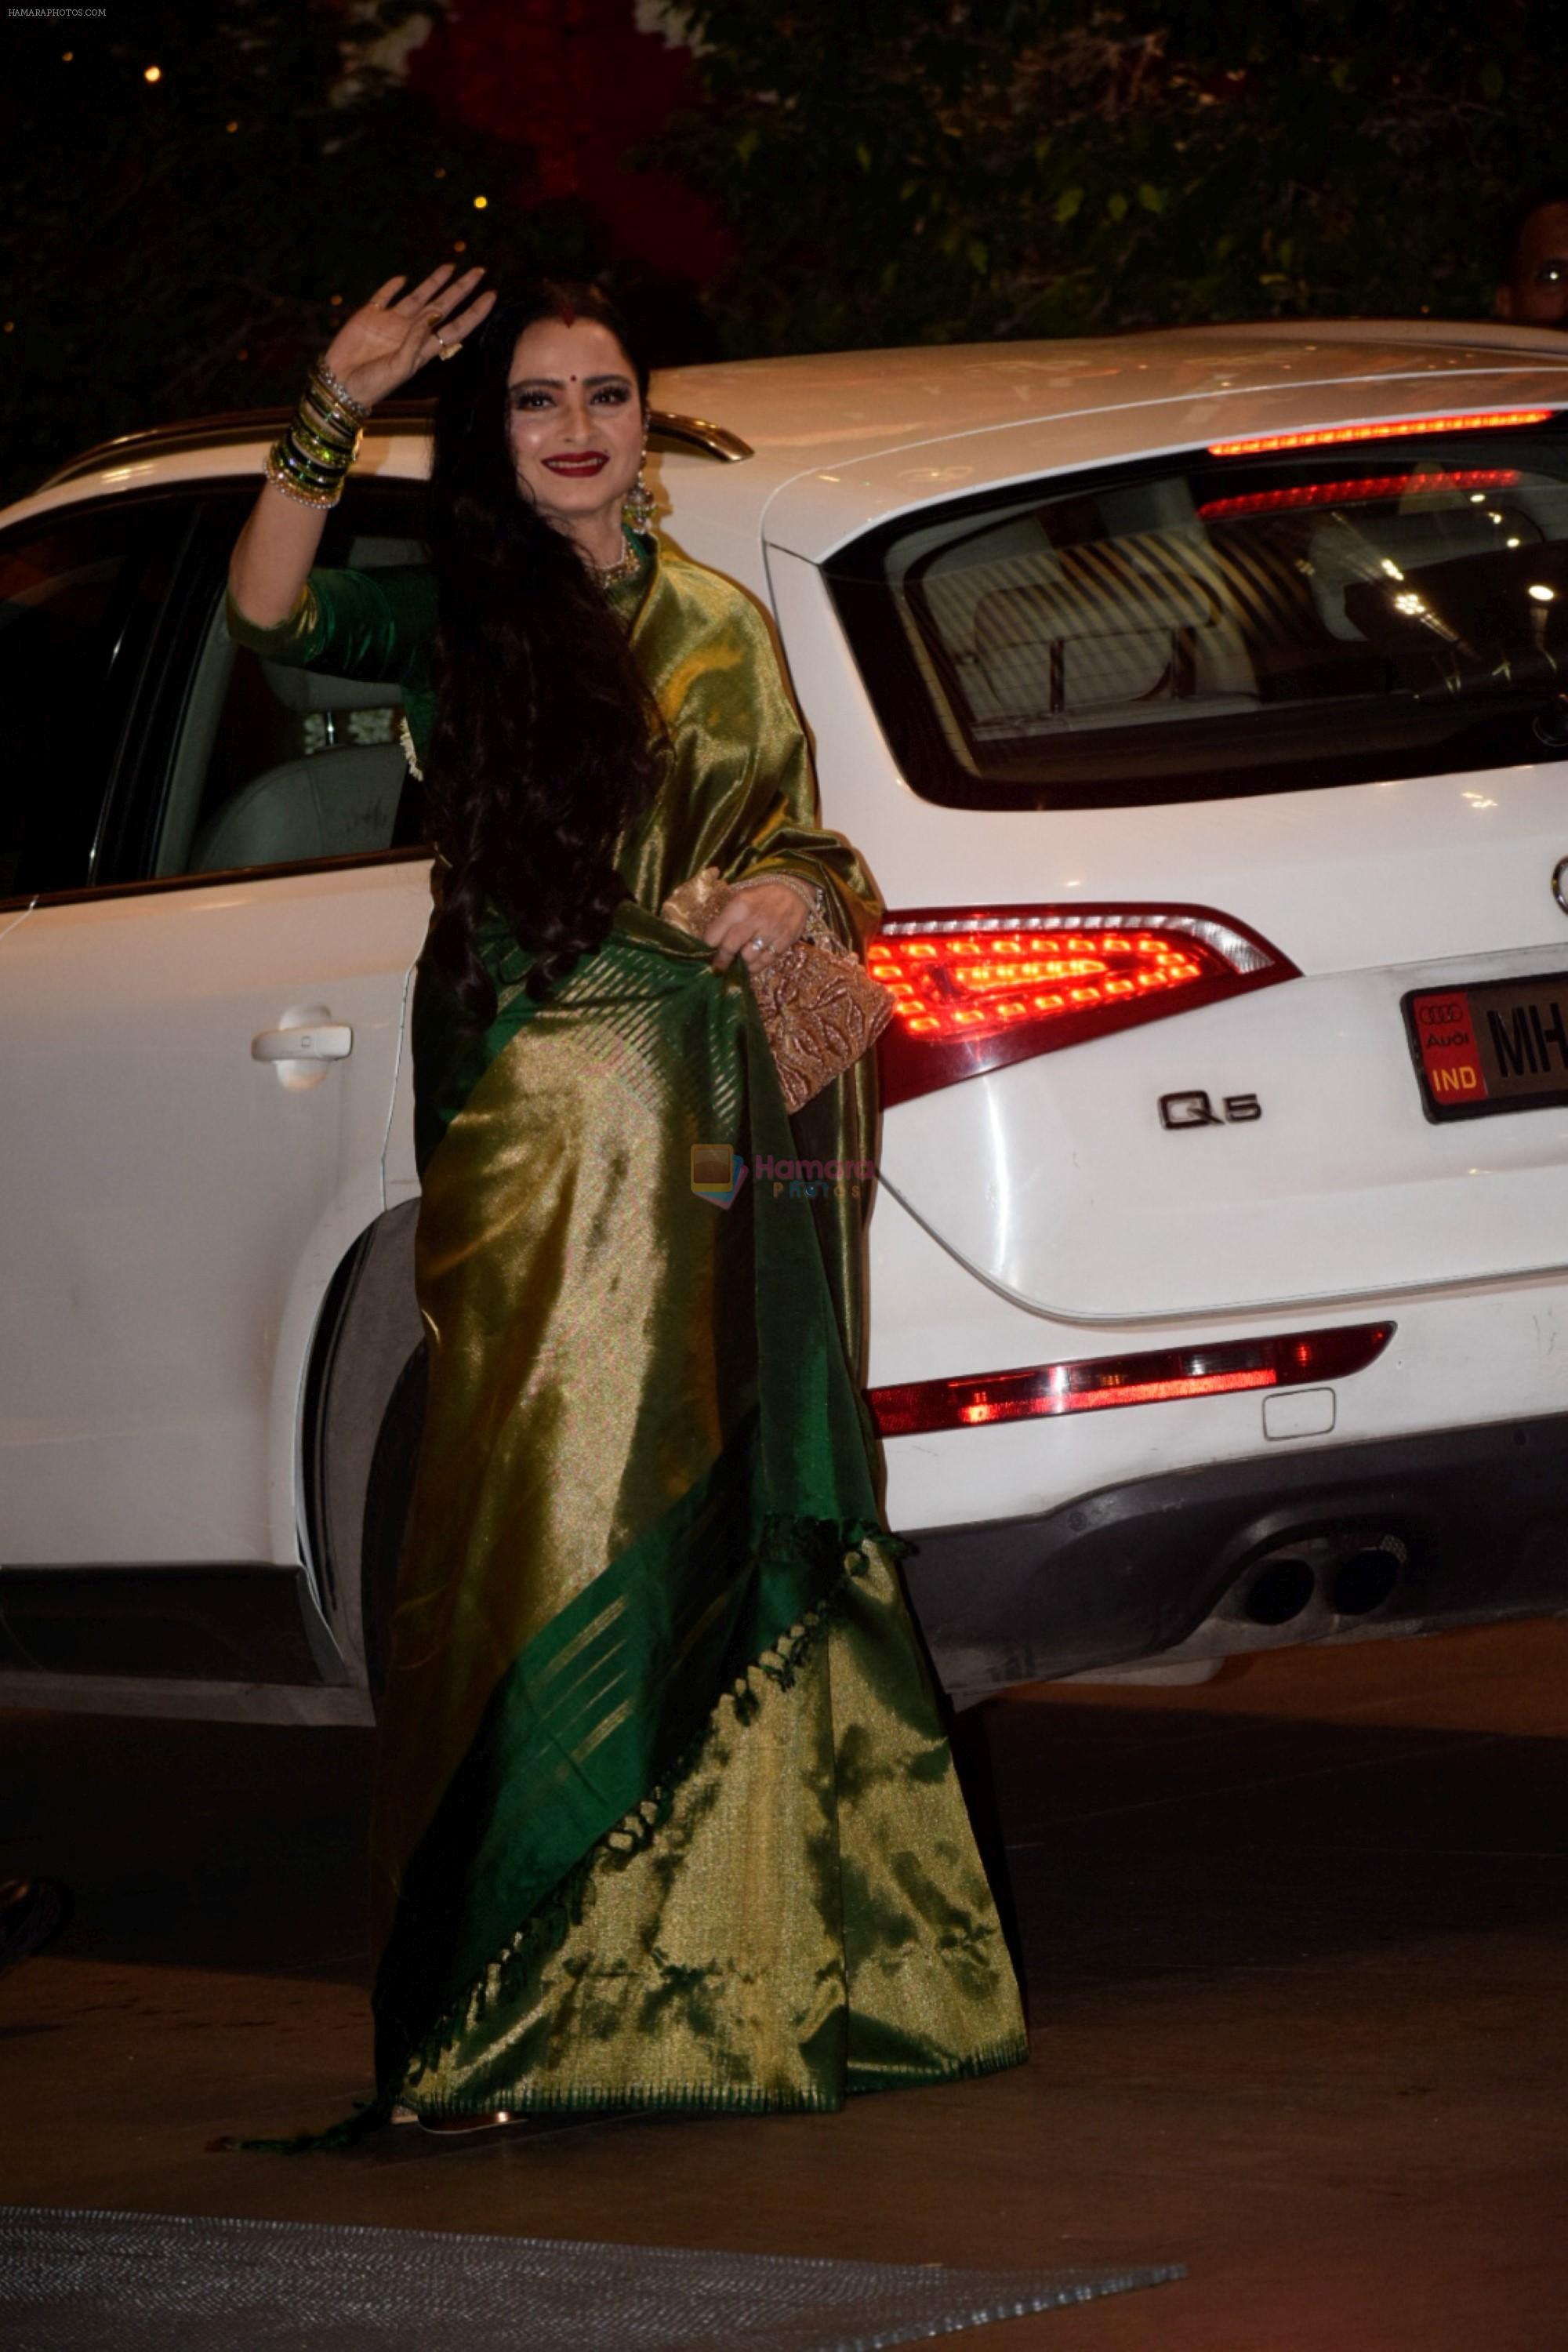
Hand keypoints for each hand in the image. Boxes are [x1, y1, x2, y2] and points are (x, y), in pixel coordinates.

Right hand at [319, 263, 496, 410]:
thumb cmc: (373, 385)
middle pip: (443, 306)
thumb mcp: (399, 367)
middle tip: (480, 271)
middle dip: (462, 289)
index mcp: (423, 349)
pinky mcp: (369, 315)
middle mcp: (411, 333)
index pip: (456, 326)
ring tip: (451, 266)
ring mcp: (391, 322)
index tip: (492, 295)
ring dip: (435, 282)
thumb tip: (434, 313)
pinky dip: (392, 286)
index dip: (475, 312)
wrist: (340, 385)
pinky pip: (384, 296)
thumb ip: (416, 342)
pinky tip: (403, 278)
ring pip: (419, 296)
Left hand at [704, 881, 811, 973]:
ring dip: (740, 964)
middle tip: (718, 966)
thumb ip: (726, 919)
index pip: (715, 934)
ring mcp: (771, 932)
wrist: (794, 891)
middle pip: (729, 948)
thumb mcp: (740, 897)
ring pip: (748, 958)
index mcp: (740, 906)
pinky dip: (756, 967)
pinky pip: (766, 961)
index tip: (707, 951)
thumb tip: (712, 943)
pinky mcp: (785, 941)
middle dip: (721, 961)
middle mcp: (754, 919)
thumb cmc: (762, 896)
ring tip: (737, 964)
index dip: (708, 946)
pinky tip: (751, 965)